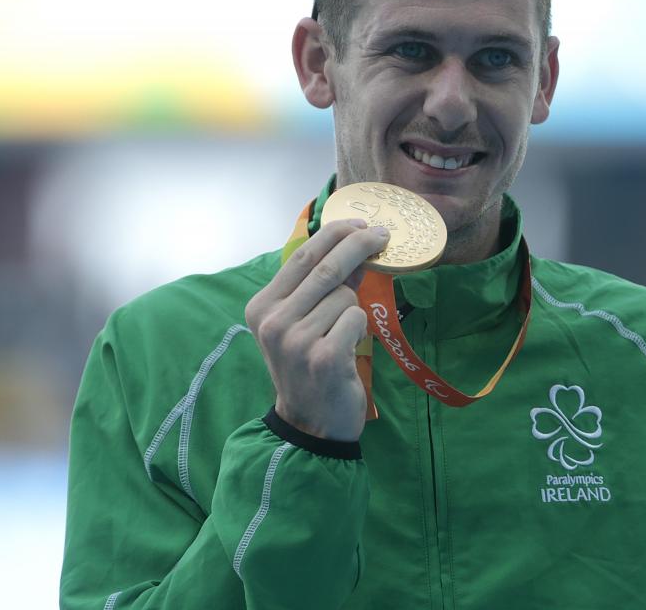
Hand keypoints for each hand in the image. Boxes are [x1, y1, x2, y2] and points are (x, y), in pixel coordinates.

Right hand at [245, 218, 389, 441]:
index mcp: (262, 307)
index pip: (301, 256)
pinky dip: (359, 329)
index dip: (333, 233)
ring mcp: (296, 340)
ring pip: (345, 297)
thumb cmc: (309, 367)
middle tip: (383, 236)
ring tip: (341, 336)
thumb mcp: (304, 323)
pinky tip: (347, 350)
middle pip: (325, 267)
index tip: (359, 223)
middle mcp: (273, 321)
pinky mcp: (323, 357)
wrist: (310, 423)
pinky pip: (356, 319)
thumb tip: (355, 245)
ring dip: (353, 309)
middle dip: (360, 245)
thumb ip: (323, 286)